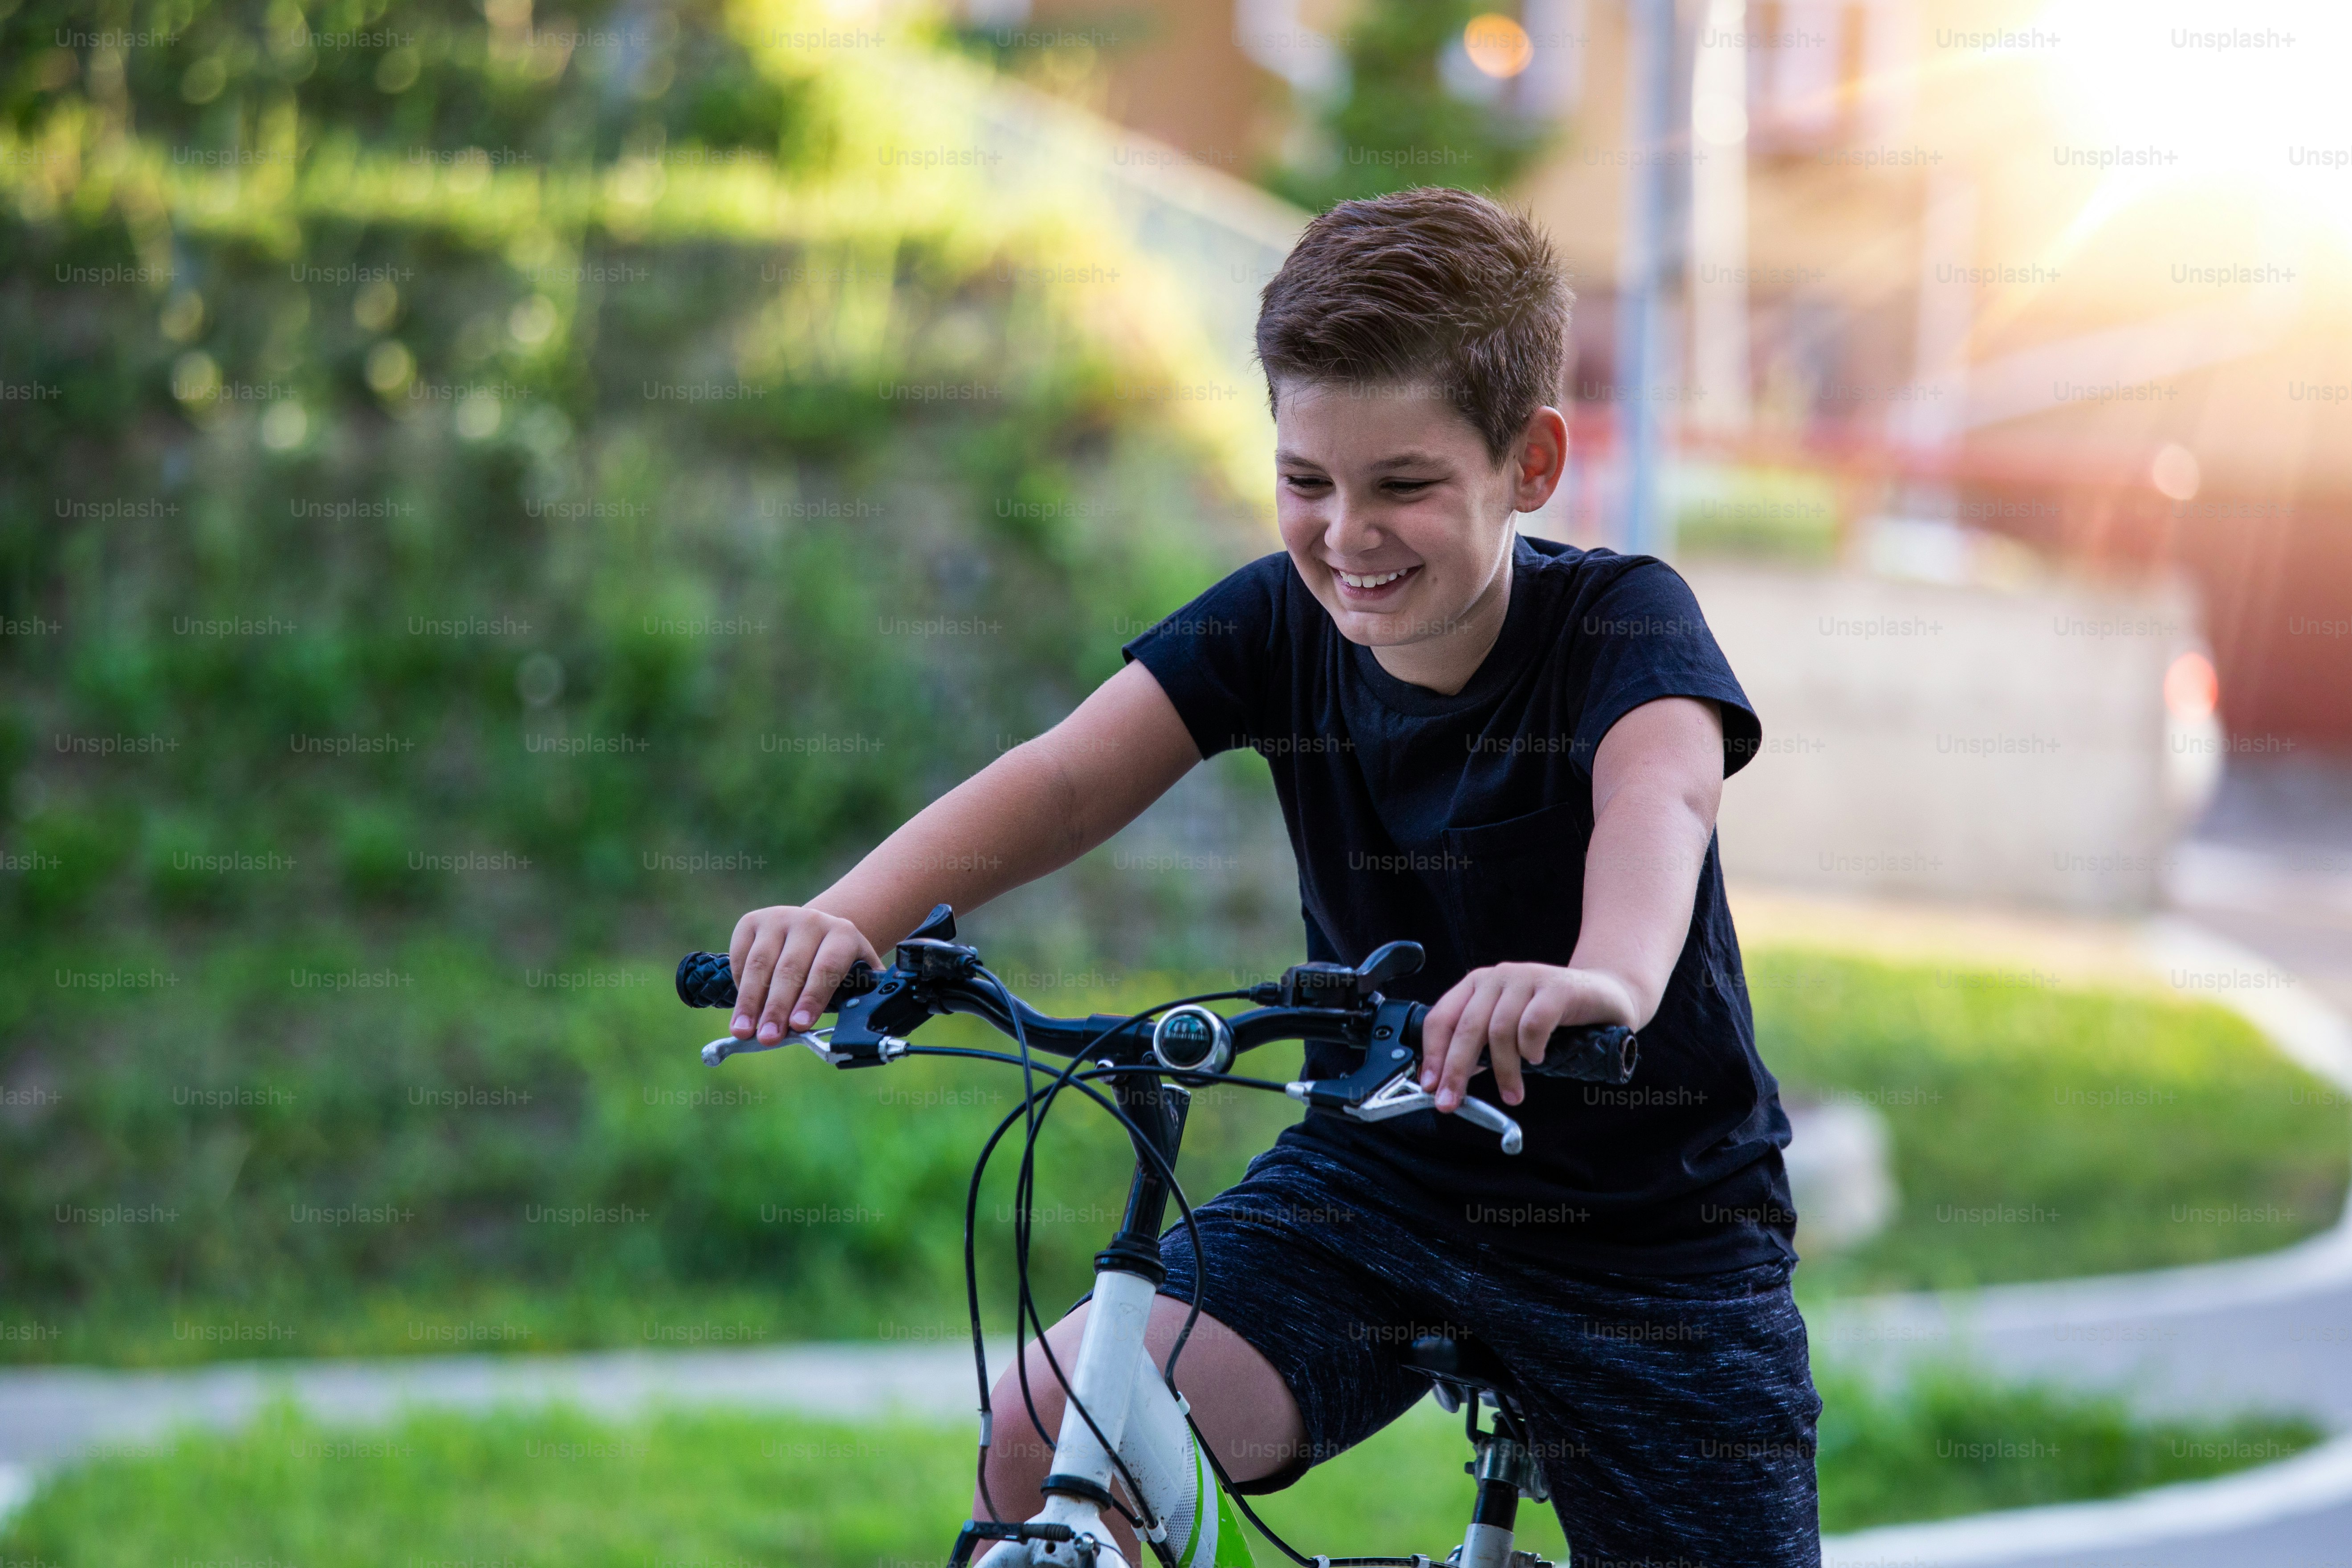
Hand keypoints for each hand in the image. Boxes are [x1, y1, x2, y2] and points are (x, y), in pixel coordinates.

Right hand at [727, 906, 883, 1044]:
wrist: (814, 930)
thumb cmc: (835, 963)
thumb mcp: (856, 973)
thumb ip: (857, 997)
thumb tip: (853, 1030)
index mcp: (842, 934)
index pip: (827, 968)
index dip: (813, 998)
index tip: (799, 1025)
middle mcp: (811, 921)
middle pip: (790, 969)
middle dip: (777, 1008)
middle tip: (768, 1038)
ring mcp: (779, 918)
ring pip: (760, 964)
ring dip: (749, 1001)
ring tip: (743, 1030)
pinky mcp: (752, 921)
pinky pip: (740, 956)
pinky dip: (739, 984)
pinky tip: (742, 1008)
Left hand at [1418, 963, 1636, 1110]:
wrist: (1604, 995)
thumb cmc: (1552, 1017)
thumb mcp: (1507, 1031)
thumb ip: (1480, 1048)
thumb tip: (1449, 1080)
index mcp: (1477, 985)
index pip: (1441, 1018)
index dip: (1433, 1054)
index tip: (1429, 1087)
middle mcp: (1497, 977)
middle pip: (1466, 1027)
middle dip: (1456, 1070)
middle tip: (1451, 1102)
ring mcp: (1527, 978)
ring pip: (1499, 1030)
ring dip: (1503, 1070)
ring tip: (1512, 1094)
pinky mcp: (1557, 987)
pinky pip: (1533, 1023)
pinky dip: (1531, 1047)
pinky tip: (1537, 1059)